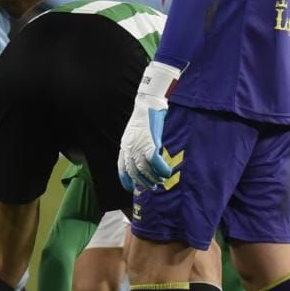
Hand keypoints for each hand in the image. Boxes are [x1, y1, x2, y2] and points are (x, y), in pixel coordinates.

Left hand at [118, 61, 180, 191]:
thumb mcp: (134, 132)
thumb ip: (136, 145)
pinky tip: (167, 172)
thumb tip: (144, 157)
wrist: (148, 102)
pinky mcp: (151, 144)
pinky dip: (162, 170)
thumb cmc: (144, 115)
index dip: (126, 180)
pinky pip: (156, 163)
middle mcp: (130, 148)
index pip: (122, 168)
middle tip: (153, 186)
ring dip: (155, 178)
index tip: (132, 188)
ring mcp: (140, 147)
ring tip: (162, 180)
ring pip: (146, 170)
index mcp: (125, 146)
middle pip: (135, 172)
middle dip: (144, 182)